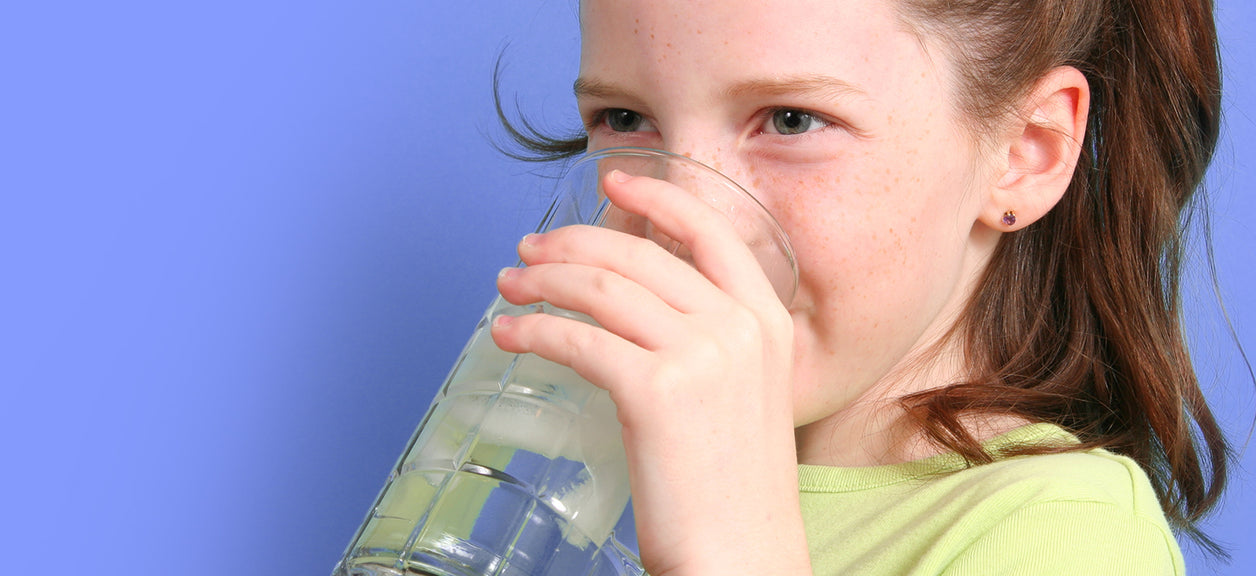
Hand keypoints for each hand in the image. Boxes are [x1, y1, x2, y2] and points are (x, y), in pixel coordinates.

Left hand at [491, 170, 812, 575]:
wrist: (741, 553)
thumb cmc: (730, 484)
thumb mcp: (742, 390)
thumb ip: (706, 335)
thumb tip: (631, 293)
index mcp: (766, 318)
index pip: (710, 229)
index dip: (655, 198)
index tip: (611, 182)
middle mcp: (739, 325)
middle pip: (636, 255)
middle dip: (571, 244)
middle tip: (530, 251)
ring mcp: (701, 355)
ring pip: (600, 289)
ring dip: (542, 282)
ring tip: (510, 287)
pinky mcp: (655, 391)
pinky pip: (577, 340)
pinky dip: (533, 331)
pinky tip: (510, 335)